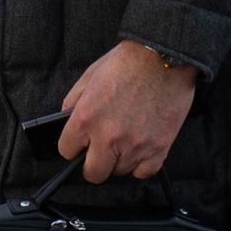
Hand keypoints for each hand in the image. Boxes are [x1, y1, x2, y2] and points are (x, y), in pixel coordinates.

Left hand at [56, 41, 196, 182]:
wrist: (164, 57)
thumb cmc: (128, 62)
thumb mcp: (90, 75)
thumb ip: (74, 101)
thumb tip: (67, 122)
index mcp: (87, 117)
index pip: (67, 151)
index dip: (73, 146)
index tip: (80, 144)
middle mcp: (108, 136)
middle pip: (93, 173)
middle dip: (94, 163)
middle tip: (101, 150)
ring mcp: (134, 146)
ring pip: (120, 172)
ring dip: (120, 160)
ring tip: (126, 139)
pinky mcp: (158, 149)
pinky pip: (143, 173)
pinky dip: (141, 164)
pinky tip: (140, 147)